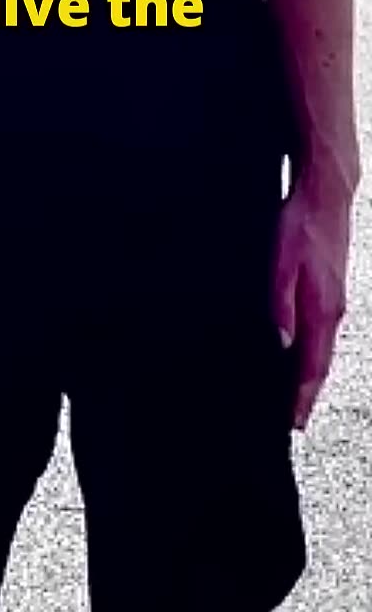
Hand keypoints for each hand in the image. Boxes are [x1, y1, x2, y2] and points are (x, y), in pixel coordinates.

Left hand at [270, 173, 353, 429]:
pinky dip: (313, 350)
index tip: (294, 423)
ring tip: (295, 394)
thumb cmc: (301, 223)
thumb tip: (280, 342)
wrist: (327, 193)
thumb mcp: (281, 260)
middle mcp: (334, 311)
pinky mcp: (333, 288)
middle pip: (320, 363)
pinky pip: (324, 331)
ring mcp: (336, 300)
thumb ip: (281, 303)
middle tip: (293, 419)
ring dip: (309, 373)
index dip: (302, 397)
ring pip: (323, 348)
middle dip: (306, 393)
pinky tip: (301, 351)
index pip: (312, 366)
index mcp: (322, 310)